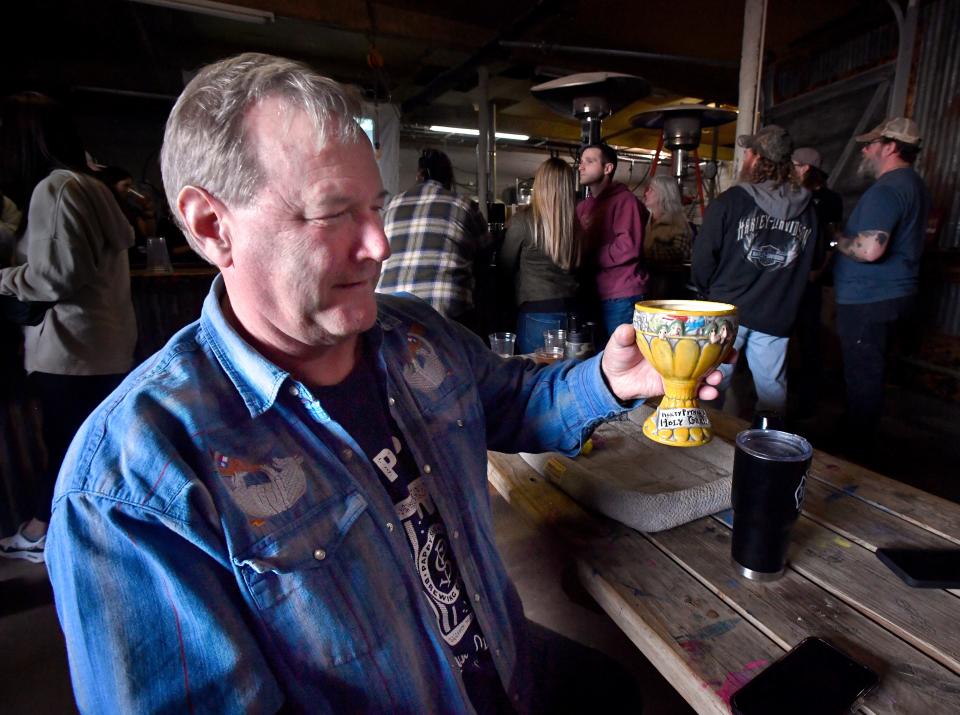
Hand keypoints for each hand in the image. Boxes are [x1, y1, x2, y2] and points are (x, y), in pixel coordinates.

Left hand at [600, 324, 731, 401]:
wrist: (613, 380)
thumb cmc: (619, 355)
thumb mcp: (620, 342)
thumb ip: (624, 335)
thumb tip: (627, 329)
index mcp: (670, 339)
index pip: (694, 333)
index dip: (713, 333)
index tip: (726, 334)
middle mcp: (678, 354)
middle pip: (706, 353)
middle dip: (723, 356)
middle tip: (730, 358)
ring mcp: (678, 371)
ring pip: (704, 373)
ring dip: (715, 376)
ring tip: (716, 380)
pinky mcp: (674, 387)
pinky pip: (693, 390)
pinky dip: (703, 393)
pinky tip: (708, 394)